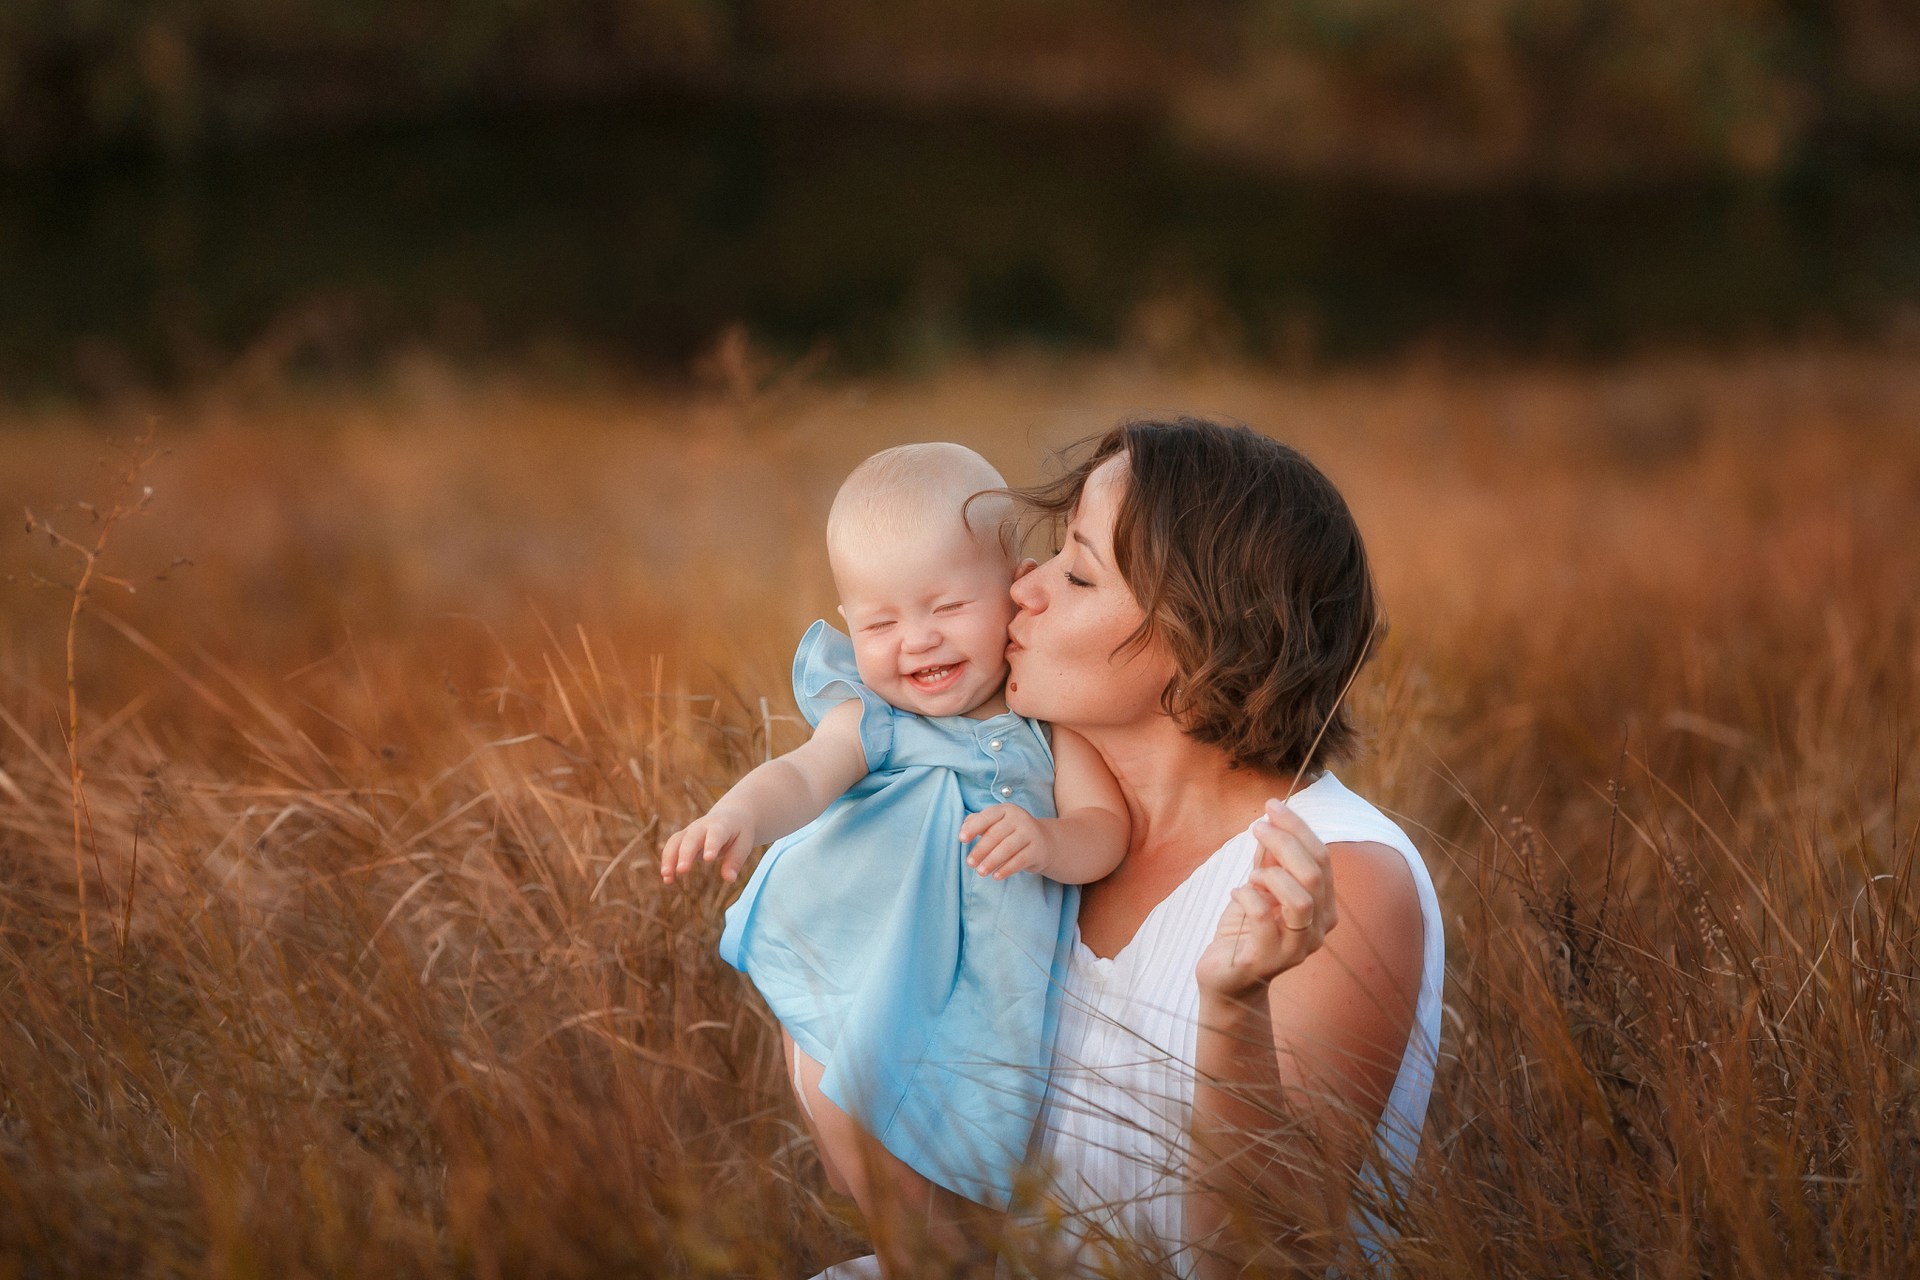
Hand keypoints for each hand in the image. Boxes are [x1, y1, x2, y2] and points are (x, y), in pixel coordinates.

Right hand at [659, 810, 753, 883]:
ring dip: (669, 858)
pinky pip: (671, 848)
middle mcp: (702, 826)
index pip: (715, 834)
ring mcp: (690, 831)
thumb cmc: (739, 832)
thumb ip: (736, 860)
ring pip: (675, 841)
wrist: (731, 815)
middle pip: (691, 838)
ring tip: (667, 877)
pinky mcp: (683, 839)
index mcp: (721, 825)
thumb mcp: (744, 843)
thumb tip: (730, 879)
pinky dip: (667, 863)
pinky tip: (668, 880)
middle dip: (685, 854)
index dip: (711, 845)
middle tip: (682, 871)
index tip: (709, 859)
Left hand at [960, 804, 1046, 879]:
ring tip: (980, 872)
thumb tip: (963, 830)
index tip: (961, 839)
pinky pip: (1020, 860)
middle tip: (970, 863)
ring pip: (1007, 848)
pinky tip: (996, 876)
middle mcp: (1019, 818)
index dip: (973, 828)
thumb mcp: (996, 824)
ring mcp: (1030, 833)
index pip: (987, 817)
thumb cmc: (1011, 833)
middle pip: (995, 834)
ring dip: (991, 861)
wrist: (1044, 842)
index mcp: (1005, 810)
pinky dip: (1006, 869)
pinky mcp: (1038, 849)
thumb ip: (978, 823)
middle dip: (980, 850)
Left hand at [1194, 799, 1337, 1000]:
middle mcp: (1318, 929)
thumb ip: (1270, 857)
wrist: (1225, 976)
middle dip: (1284, 842)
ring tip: (1252, 876)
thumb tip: (1273, 817)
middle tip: (1258, 828)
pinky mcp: (1267, 961)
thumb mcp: (1259, 886)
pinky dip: (1247, 896)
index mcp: (1323, 907)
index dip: (1298, 827)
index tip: (1272, 806)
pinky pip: (1262, 919)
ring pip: (1300, 899)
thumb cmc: (1244, 929)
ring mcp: (1297, 948)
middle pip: (1313, 874)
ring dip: (1270, 875)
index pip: (1322, 858)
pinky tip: (1237, 894)